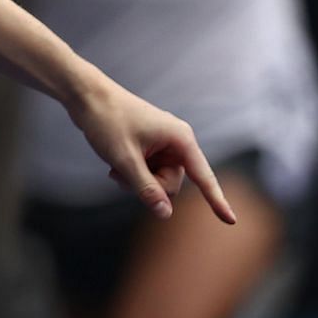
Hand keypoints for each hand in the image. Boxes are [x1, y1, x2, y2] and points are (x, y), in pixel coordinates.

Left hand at [70, 74, 235, 223]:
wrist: (86, 96)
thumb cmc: (106, 121)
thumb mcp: (125, 160)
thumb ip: (146, 189)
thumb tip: (166, 214)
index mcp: (180, 139)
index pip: (203, 176)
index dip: (216, 200)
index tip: (231, 221)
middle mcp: (177, 141)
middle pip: (173, 183)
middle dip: (149, 186)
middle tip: (122, 174)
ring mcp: (163, 143)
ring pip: (159, 180)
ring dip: (138, 181)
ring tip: (116, 169)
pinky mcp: (150, 146)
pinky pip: (149, 172)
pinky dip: (134, 174)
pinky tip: (115, 168)